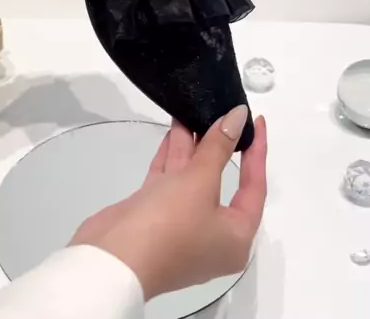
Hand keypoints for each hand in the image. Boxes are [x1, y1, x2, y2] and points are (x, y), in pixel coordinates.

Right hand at [70, 106, 266, 300]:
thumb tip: (237, 117)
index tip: (254, 120)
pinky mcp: (154, 216)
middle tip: (220, 111)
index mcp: (235, 237)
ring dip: (192, 146)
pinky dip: (172, 157)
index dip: (256, 151)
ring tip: (194, 110)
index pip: (254, 187)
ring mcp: (181, 226)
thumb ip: (219, 146)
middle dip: (217, 145)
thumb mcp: (200, 182)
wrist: (113, 259)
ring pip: (192, 178)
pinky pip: (170, 181)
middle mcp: (212, 234)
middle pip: (220, 181)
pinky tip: (174, 130)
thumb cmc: (170, 225)